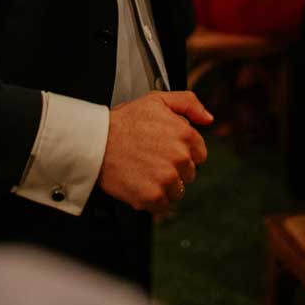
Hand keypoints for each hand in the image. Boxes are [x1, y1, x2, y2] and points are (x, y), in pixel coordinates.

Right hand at [98, 90, 212, 212]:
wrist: (96, 142)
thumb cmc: (124, 122)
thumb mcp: (157, 100)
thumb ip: (188, 103)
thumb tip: (208, 118)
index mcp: (185, 134)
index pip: (200, 153)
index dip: (183, 151)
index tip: (166, 149)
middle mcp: (180, 157)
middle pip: (189, 173)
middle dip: (174, 168)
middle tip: (151, 157)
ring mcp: (167, 178)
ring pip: (177, 190)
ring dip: (164, 185)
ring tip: (144, 170)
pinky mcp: (154, 196)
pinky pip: (163, 204)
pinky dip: (152, 198)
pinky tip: (139, 181)